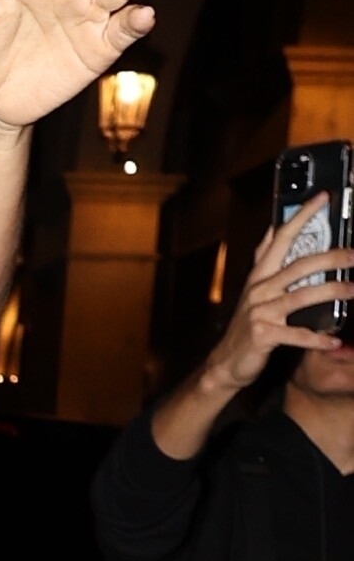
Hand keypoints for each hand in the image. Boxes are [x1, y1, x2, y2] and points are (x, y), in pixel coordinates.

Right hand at [204, 197, 353, 390]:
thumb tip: (273, 228)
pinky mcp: (264, 335)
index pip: (281, 238)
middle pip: (299, 266)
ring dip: (333, 292)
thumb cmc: (246, 325)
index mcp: (259, 275)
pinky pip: (297, 335)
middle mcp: (259, 290)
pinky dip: (317, 339)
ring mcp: (261, 312)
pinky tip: (334, 341)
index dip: (301, 217)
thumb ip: (264, 259)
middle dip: (330, 257)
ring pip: (302, 296)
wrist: (226, 362)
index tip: (322, 198)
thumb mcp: (254, 289)